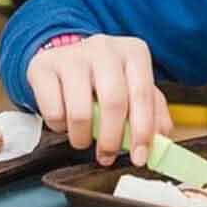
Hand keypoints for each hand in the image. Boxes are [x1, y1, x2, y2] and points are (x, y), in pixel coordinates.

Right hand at [27, 34, 172, 166]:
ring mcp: (72, 55)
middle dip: (112, 139)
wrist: (64, 57)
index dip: (142, 132)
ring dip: (83, 138)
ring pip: (80, 112)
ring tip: (83, 140)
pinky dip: (59, 127)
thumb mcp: (133, 87)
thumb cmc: (104, 78)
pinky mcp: (44, 67)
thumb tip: (162, 139)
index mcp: (133, 52)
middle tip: (107, 156)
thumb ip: (153, 112)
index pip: (143, 95)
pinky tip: (65, 122)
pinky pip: (53, 111)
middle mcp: (104, 48)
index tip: (139, 158)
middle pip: (113, 102)